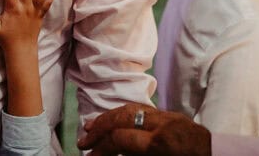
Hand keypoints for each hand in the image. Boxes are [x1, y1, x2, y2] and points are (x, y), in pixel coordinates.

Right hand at [78, 103, 210, 155]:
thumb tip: (109, 151)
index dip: (101, 145)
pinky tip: (114, 119)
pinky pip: (144, 109)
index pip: (120, 137)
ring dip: (109, 116)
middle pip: (122, 117)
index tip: (89, 154)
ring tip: (92, 126)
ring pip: (132, 108)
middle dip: (100, 127)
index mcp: (160, 144)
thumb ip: (134, 155)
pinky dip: (125, 113)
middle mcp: (163, 125)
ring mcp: (169, 118)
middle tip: (83, 140)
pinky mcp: (174, 116)